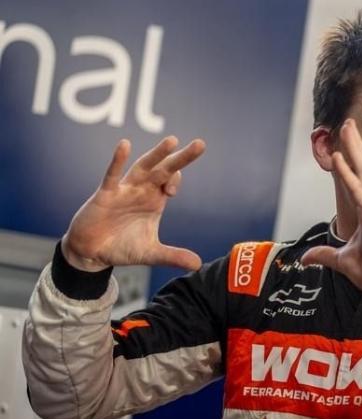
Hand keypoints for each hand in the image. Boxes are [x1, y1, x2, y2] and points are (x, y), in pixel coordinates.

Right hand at [61, 137, 205, 271]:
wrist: (91, 253)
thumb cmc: (121, 248)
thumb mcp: (151, 254)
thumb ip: (173, 256)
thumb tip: (198, 265)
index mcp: (154, 201)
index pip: (171, 181)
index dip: (176, 180)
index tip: (173, 192)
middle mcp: (142, 191)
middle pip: (164, 169)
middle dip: (181, 158)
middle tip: (201, 144)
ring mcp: (124, 191)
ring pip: (143, 167)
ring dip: (157, 154)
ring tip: (173, 140)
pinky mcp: (105, 196)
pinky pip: (112, 175)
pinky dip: (118, 160)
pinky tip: (125, 145)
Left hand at [300, 119, 361, 311]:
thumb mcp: (342, 261)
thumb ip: (325, 255)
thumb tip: (306, 257)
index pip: (361, 180)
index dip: (353, 162)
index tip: (343, 146)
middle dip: (356, 145)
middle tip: (348, 124)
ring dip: (354, 148)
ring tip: (346, 128)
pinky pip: (359, 190)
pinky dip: (347, 174)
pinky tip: (337, 159)